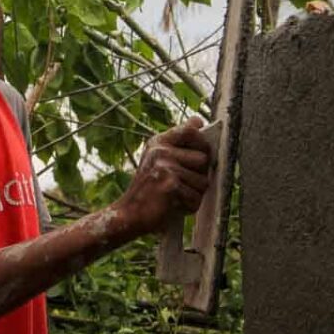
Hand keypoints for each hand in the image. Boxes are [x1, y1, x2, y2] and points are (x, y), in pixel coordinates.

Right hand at [116, 117, 211, 235]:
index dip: (202, 143)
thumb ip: (179, 142)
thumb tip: (197, 119)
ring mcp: (165, 166)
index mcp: (158, 142)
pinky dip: (188, 207)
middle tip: (180, 184)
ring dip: (193, 194)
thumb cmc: (148, 190)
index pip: (191, 131)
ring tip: (174, 196)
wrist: (129, 214)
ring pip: (203, 181)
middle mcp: (160, 150)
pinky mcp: (170, 184)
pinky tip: (172, 206)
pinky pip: (196, 197)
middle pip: (204, 158)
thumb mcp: (159, 159)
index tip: (197, 158)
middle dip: (198, 176)